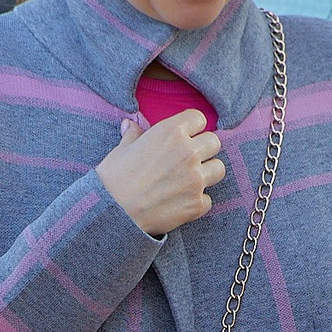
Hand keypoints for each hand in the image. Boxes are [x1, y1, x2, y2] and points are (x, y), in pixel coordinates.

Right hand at [96, 113, 224, 236]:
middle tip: (188, 159)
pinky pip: (208, 198)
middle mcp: (189, 152)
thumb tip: (131, 125)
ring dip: (206, 173)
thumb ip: (133, 135)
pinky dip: (197, 200)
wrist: (112, 213)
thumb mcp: (121, 150)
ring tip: (189, 180)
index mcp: (171, 132)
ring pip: (218, 169)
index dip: (191, 127)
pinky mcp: (197, 204)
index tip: (185, 135)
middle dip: (203, 149)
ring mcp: (196, 179)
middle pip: (214, 142)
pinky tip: (181, 201)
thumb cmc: (114, 179)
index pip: (198, 119)